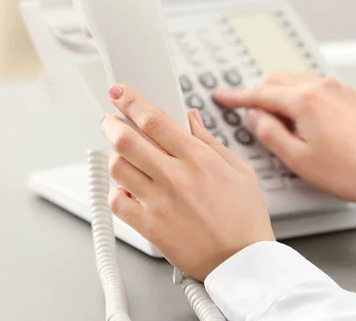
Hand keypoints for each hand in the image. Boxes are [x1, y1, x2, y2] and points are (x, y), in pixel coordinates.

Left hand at [101, 85, 274, 280]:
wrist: (242, 263)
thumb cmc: (245, 219)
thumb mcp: (239, 170)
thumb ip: (210, 141)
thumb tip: (191, 119)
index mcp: (198, 159)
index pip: (154, 119)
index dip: (131, 101)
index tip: (120, 93)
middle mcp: (175, 178)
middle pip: (127, 140)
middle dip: (112, 123)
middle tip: (110, 120)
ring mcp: (159, 203)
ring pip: (118, 168)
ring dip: (115, 156)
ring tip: (122, 154)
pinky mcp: (150, 227)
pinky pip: (117, 202)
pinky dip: (116, 191)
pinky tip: (127, 188)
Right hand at [213, 73, 355, 206]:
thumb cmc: (345, 172)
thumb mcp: (296, 159)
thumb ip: (269, 132)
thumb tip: (255, 116)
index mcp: (305, 101)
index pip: (261, 93)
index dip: (237, 96)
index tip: (222, 96)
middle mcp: (323, 87)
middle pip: (278, 80)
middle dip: (262, 95)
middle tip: (255, 117)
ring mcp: (339, 89)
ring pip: (298, 81)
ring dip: (283, 95)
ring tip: (284, 124)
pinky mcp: (351, 96)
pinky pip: (318, 87)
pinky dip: (304, 97)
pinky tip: (308, 121)